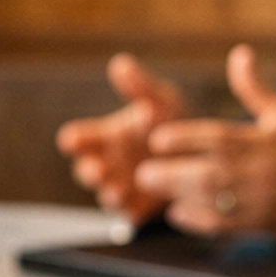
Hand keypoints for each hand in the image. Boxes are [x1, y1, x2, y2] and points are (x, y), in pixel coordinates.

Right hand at [55, 53, 185, 217]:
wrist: (204, 156)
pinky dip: (131, 211)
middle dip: (89, 170)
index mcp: (105, 136)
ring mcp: (120, 187)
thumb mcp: (162, 101)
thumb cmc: (174, 123)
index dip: (74, 139)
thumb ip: (140, 87)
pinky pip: (129, 213)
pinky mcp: (137, 208)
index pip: (78, 139)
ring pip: (106, 194)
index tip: (71, 139)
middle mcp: (107, 163)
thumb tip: (121, 63)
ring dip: (109, 192)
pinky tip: (137, 207)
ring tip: (116, 191)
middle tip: (95, 169)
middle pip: (86, 170)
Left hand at [133, 45, 275, 241]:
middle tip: (143, 172)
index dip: (185, 139)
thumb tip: (239, 53)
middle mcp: (256, 172)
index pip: (217, 138)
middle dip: (173, 174)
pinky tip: (177, 214)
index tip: (157, 138)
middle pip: (209, 174)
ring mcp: (257, 200)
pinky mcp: (259, 223)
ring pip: (213, 201)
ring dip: (179, 196)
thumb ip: (254, 88)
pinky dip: (198, 222)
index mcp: (259, 141)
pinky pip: (224, 225)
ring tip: (151, 189)